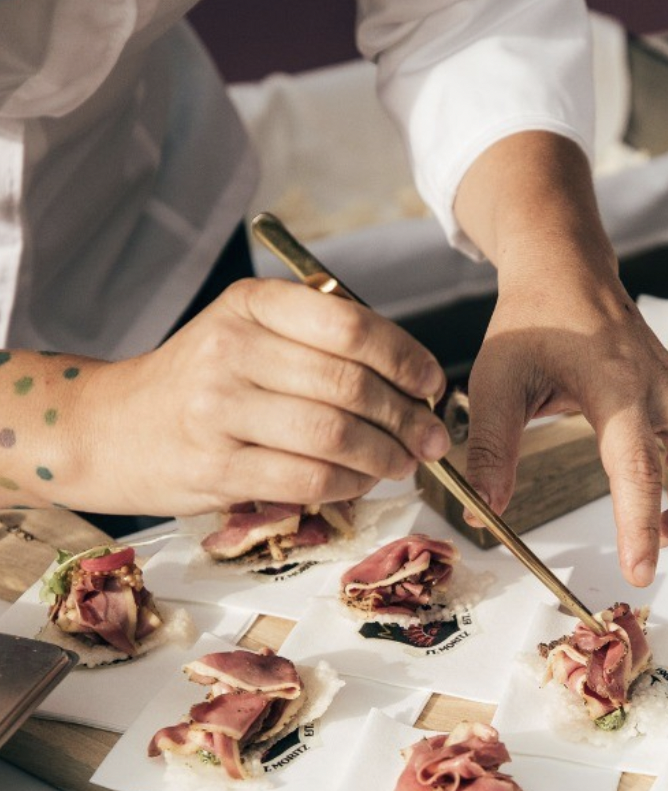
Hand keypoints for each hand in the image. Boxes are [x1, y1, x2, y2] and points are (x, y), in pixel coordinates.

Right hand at [78, 279, 450, 515]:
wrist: (112, 428)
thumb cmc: (203, 383)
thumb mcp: (251, 335)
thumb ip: (323, 346)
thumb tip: (416, 382)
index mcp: (251, 305)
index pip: (351, 325)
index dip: (406, 359)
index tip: (432, 385)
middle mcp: (232, 349)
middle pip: (350, 385)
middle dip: (408, 418)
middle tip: (433, 439)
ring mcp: (219, 409)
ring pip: (334, 435)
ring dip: (386, 456)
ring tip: (404, 463)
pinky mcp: (216, 467)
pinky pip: (308, 478)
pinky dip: (349, 484)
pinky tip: (361, 482)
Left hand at [465, 272, 667, 587]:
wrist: (567, 269)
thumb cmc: (533, 321)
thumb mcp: (496, 380)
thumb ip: (491, 447)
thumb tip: (484, 512)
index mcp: (614, 386)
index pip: (639, 466)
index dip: (642, 525)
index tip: (640, 572)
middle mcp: (660, 386)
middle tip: (657, 539)